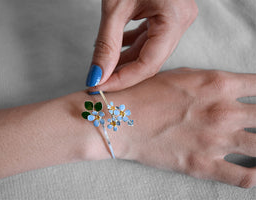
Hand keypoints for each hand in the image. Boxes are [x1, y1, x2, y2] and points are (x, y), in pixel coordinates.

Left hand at [86, 0, 197, 91]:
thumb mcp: (115, 6)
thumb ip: (106, 44)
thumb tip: (96, 75)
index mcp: (175, 17)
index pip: (149, 64)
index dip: (123, 80)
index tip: (99, 87)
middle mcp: (180, 21)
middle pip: (150, 60)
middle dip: (122, 73)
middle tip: (98, 80)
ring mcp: (175, 18)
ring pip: (148, 52)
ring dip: (124, 61)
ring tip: (102, 67)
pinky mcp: (166, 16)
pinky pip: (148, 39)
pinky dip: (130, 47)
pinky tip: (115, 50)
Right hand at [110, 67, 255, 187]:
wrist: (120, 120)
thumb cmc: (145, 94)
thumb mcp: (182, 75)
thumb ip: (213, 82)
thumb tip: (232, 89)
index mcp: (218, 84)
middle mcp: (223, 111)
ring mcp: (215, 140)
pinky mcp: (203, 165)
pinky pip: (245, 177)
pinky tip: (255, 170)